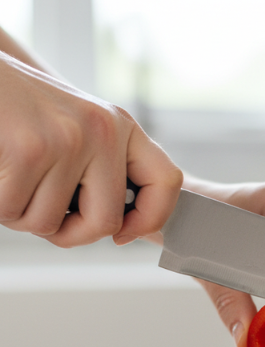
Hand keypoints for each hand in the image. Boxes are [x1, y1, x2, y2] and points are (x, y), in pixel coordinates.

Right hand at [0, 51, 181, 246]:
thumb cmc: (20, 111)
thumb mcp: (76, 130)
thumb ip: (102, 170)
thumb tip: (124, 229)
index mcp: (120, 126)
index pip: (166, 182)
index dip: (150, 220)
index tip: (122, 235)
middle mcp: (102, 131)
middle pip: (105, 223)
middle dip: (70, 234)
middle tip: (44, 216)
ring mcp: (67, 140)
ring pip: (50, 223)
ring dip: (23, 216)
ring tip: (13, 179)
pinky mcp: (28, 151)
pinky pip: (14, 212)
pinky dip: (0, 205)